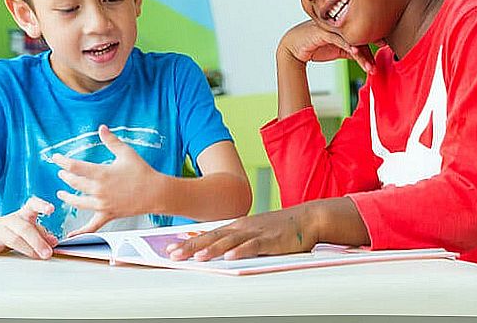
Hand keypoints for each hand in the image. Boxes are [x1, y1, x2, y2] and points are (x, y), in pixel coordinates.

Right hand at [0, 196, 57, 258]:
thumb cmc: (9, 230)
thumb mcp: (26, 228)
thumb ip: (41, 233)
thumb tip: (53, 242)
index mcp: (21, 215)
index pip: (32, 205)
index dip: (42, 205)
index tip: (51, 210)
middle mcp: (9, 221)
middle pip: (25, 228)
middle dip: (38, 241)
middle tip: (48, 253)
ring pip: (10, 237)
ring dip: (25, 247)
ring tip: (37, 256)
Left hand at [52, 125, 158, 235]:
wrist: (156, 193)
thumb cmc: (142, 172)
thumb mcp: (126, 153)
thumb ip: (111, 140)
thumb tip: (102, 128)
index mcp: (102, 173)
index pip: (75, 167)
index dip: (62, 162)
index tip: (55, 158)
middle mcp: (99, 190)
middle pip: (74, 183)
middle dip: (65, 176)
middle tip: (61, 172)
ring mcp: (102, 204)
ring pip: (78, 202)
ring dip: (67, 198)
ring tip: (61, 194)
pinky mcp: (108, 215)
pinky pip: (91, 226)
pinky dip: (80, 232)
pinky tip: (71, 235)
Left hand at [165, 204, 319, 261]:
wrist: (306, 218)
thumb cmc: (279, 229)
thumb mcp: (253, 233)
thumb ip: (235, 241)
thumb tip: (215, 250)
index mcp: (237, 226)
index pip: (208, 234)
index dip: (189, 241)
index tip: (171, 248)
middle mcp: (243, 227)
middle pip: (213, 237)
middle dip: (192, 246)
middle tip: (173, 254)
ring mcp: (256, 232)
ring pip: (230, 241)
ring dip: (212, 249)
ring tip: (197, 257)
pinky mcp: (271, 240)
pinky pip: (254, 246)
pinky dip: (242, 251)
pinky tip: (231, 256)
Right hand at [279, 20, 375, 73]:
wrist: (292, 47)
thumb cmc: (314, 46)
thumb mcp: (336, 49)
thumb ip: (349, 50)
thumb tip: (363, 56)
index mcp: (342, 27)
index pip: (361, 33)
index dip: (374, 39)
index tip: (386, 46)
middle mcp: (337, 25)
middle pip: (359, 35)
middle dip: (372, 46)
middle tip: (383, 54)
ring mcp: (330, 27)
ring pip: (351, 40)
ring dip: (363, 55)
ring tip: (371, 68)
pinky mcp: (322, 32)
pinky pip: (339, 40)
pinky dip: (349, 46)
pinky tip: (356, 53)